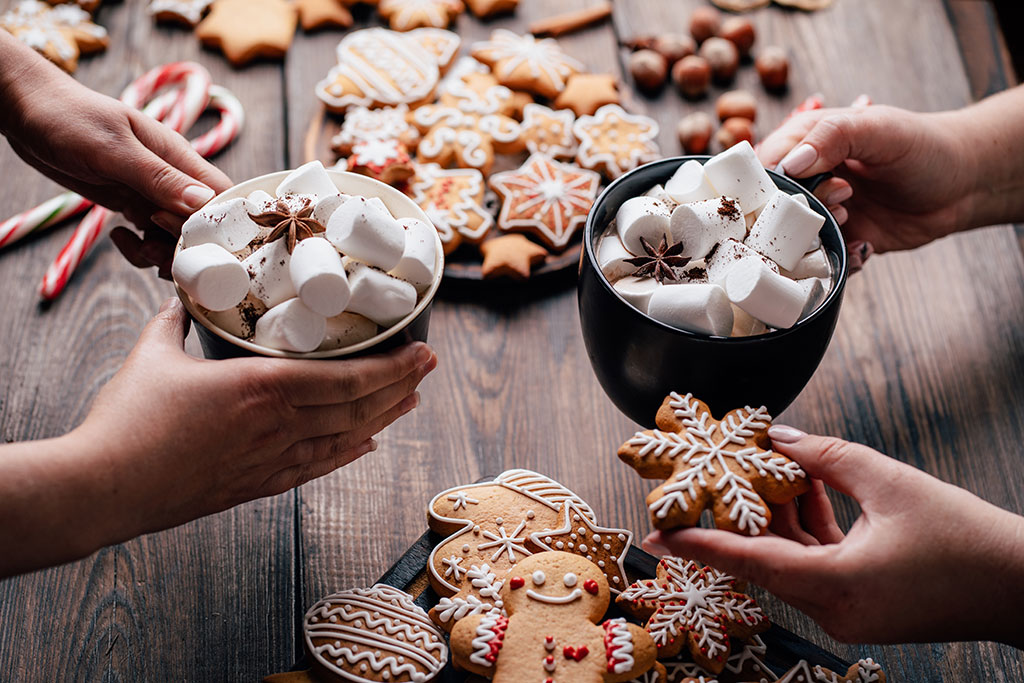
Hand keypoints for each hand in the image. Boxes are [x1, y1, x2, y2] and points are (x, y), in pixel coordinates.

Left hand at [0, 38, 231, 273]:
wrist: (27, 110)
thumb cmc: (68, 117)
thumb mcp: (113, 147)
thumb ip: (158, 176)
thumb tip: (202, 202)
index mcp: (178, 156)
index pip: (221, 194)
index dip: (218, 224)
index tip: (192, 240)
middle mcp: (172, 178)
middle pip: (201, 224)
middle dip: (185, 246)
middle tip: (156, 251)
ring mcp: (152, 193)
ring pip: (176, 236)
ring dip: (162, 253)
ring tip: (138, 248)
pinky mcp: (133, 204)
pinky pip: (151, 237)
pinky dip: (140, 247)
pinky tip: (119, 237)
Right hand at [78, 299, 435, 540]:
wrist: (104, 486)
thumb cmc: (127, 419)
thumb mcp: (155, 353)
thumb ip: (177, 321)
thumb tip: (184, 296)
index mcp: (262, 387)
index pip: (347, 377)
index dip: (392, 367)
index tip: (420, 353)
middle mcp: (280, 425)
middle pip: (358, 406)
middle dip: (400, 386)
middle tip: (427, 369)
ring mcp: (273, 459)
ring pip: (346, 437)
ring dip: (383, 417)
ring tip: (408, 401)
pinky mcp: (258, 485)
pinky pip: (317, 466)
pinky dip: (347, 452)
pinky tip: (365, 444)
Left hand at [643, 426, 1023, 646]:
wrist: (1023, 587)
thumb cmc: (969, 542)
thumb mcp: (891, 483)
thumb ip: (825, 457)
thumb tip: (777, 438)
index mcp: (837, 586)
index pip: (750, 562)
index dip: (701, 543)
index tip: (661, 532)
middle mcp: (835, 610)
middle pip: (767, 558)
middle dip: (746, 513)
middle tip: (718, 476)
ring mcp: (848, 614)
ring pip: (792, 560)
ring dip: (783, 517)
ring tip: (777, 471)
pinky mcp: (861, 608)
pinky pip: (817, 566)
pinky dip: (810, 530)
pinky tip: (810, 490)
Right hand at [757, 104, 973, 258]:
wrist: (964, 184)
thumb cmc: (922, 145)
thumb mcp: (878, 129)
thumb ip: (832, 137)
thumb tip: (790, 165)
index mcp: (805, 141)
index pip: (764, 165)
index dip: (773, 182)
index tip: (800, 189)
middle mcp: (806, 178)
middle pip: (772, 206)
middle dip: (799, 210)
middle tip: (843, 198)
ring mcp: (821, 210)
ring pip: (792, 237)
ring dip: (817, 236)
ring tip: (852, 218)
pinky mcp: (838, 239)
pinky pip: (820, 259)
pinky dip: (837, 260)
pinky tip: (863, 246)